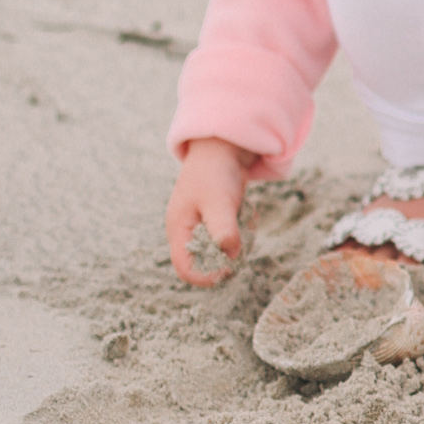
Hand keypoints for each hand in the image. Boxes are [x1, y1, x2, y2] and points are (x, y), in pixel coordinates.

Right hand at [166, 137, 252, 286]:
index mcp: (178, 230)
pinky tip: (245, 211)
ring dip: (236, 241)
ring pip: (219, 251)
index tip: (229, 270)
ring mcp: (199, 226)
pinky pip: (228, 237)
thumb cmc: (215, 173)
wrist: (222, 148)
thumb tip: (230, 255)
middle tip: (242, 240)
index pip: (185, 269)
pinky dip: (239, 230)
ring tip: (243, 217)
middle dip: (226, 256)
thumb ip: (223, 229)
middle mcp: (185, 232)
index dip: (205, 276)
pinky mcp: (213, 221)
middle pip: (204, 263)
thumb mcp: (218, 201)